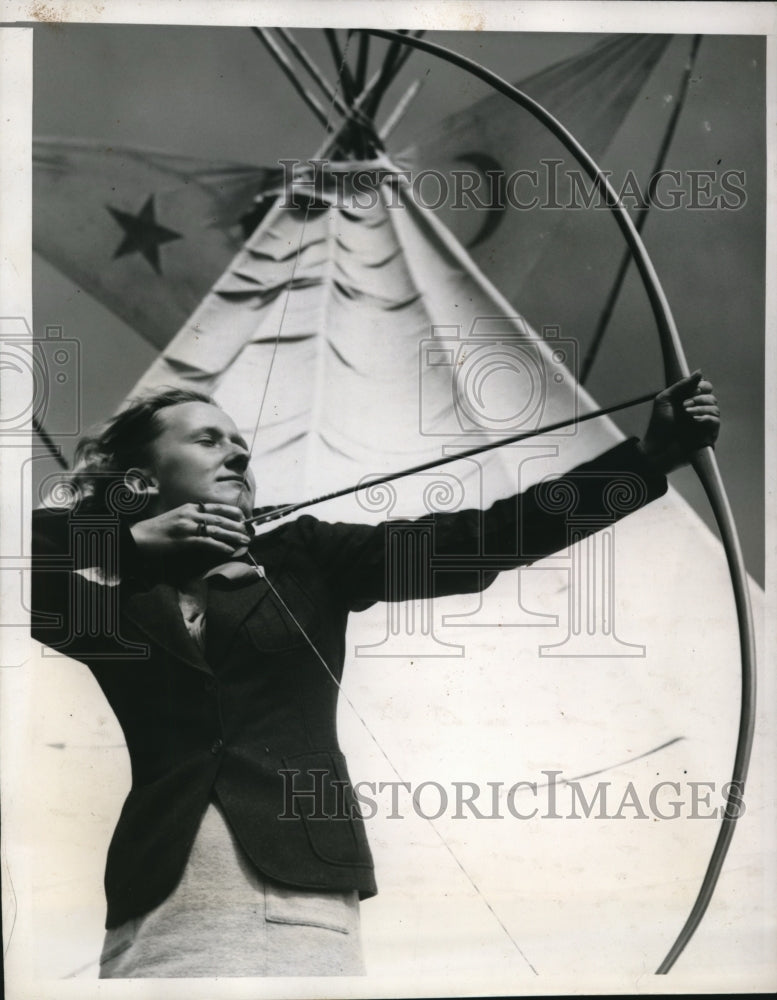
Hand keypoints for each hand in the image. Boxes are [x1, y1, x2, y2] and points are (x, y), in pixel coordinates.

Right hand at [129, 503, 250, 561]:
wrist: (139, 537)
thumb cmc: (157, 529)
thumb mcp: (177, 517)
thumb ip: (192, 518)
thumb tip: (209, 525)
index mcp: (189, 507)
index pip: (215, 507)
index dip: (231, 512)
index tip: (243, 517)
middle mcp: (190, 514)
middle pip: (219, 519)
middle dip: (236, 526)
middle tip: (248, 532)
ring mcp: (187, 527)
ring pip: (216, 530)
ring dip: (232, 536)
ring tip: (244, 541)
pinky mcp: (184, 540)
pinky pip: (206, 542)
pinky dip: (220, 546)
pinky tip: (229, 550)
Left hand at [640, 372, 719, 473]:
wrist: (656, 449)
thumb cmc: (658, 426)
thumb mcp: (665, 399)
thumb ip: (681, 385)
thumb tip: (700, 372)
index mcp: (689, 401)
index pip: (705, 387)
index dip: (701, 386)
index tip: (692, 390)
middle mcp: (698, 411)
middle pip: (711, 397)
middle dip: (699, 398)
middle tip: (684, 404)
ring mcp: (703, 423)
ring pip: (715, 408)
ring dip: (700, 408)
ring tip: (686, 413)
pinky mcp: (708, 435)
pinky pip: (715, 422)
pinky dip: (706, 418)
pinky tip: (695, 420)